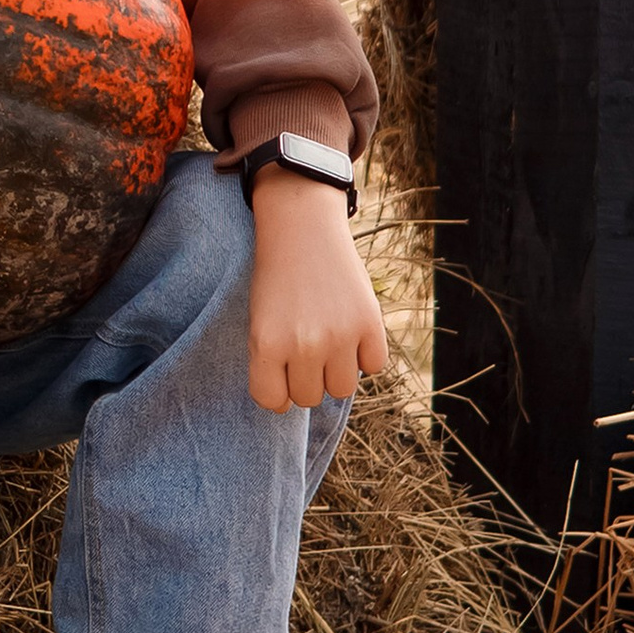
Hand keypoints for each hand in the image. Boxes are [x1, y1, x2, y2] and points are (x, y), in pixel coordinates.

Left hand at [245, 169, 389, 412]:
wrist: (302, 228)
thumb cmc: (276, 279)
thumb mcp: (260, 321)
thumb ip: (272, 364)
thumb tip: (291, 404)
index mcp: (267, 345)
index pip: (273, 401)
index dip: (277, 391)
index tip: (281, 374)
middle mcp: (304, 345)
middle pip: (309, 397)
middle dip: (306, 378)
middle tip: (305, 347)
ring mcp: (340, 335)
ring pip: (342, 389)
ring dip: (336, 371)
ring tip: (329, 341)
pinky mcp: (370, 323)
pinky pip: (373, 366)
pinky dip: (366, 354)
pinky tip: (352, 330)